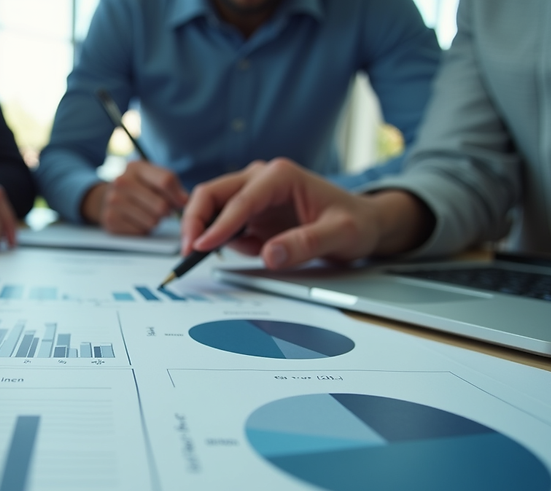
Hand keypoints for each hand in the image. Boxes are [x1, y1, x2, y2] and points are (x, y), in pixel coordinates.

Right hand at [81, 161, 188, 234]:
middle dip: (167, 211)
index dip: (179, 195)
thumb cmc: (137, 187)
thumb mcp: (151, 177)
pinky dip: (143, 229)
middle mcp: (121, 181)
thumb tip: (184, 201)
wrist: (106, 198)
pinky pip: (140, 232)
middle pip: (161, 206)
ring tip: (147, 214)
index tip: (182, 203)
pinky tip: (136, 220)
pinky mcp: (110, 220)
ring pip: (152, 221)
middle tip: (162, 210)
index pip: (166, 181)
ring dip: (155, 221)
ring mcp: (113, 201)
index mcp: (136, 167)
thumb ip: (171, 184)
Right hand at [181, 159, 433, 269]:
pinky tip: (254, 248)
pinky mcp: (251, 213)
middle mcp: (261, 178)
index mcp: (280, 175)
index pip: (240, 198)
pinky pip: (225, 226)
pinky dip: (225, 241)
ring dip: (205, 231)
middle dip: (195, 220)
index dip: (218, 224)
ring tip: (218, 254)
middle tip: (187, 251)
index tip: (202, 246)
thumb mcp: (339, 234)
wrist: (363, 223)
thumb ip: (305, 244)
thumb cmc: (355, 222)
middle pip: (212, 193)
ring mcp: (253, 195)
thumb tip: (269, 255)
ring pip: (211, 206)